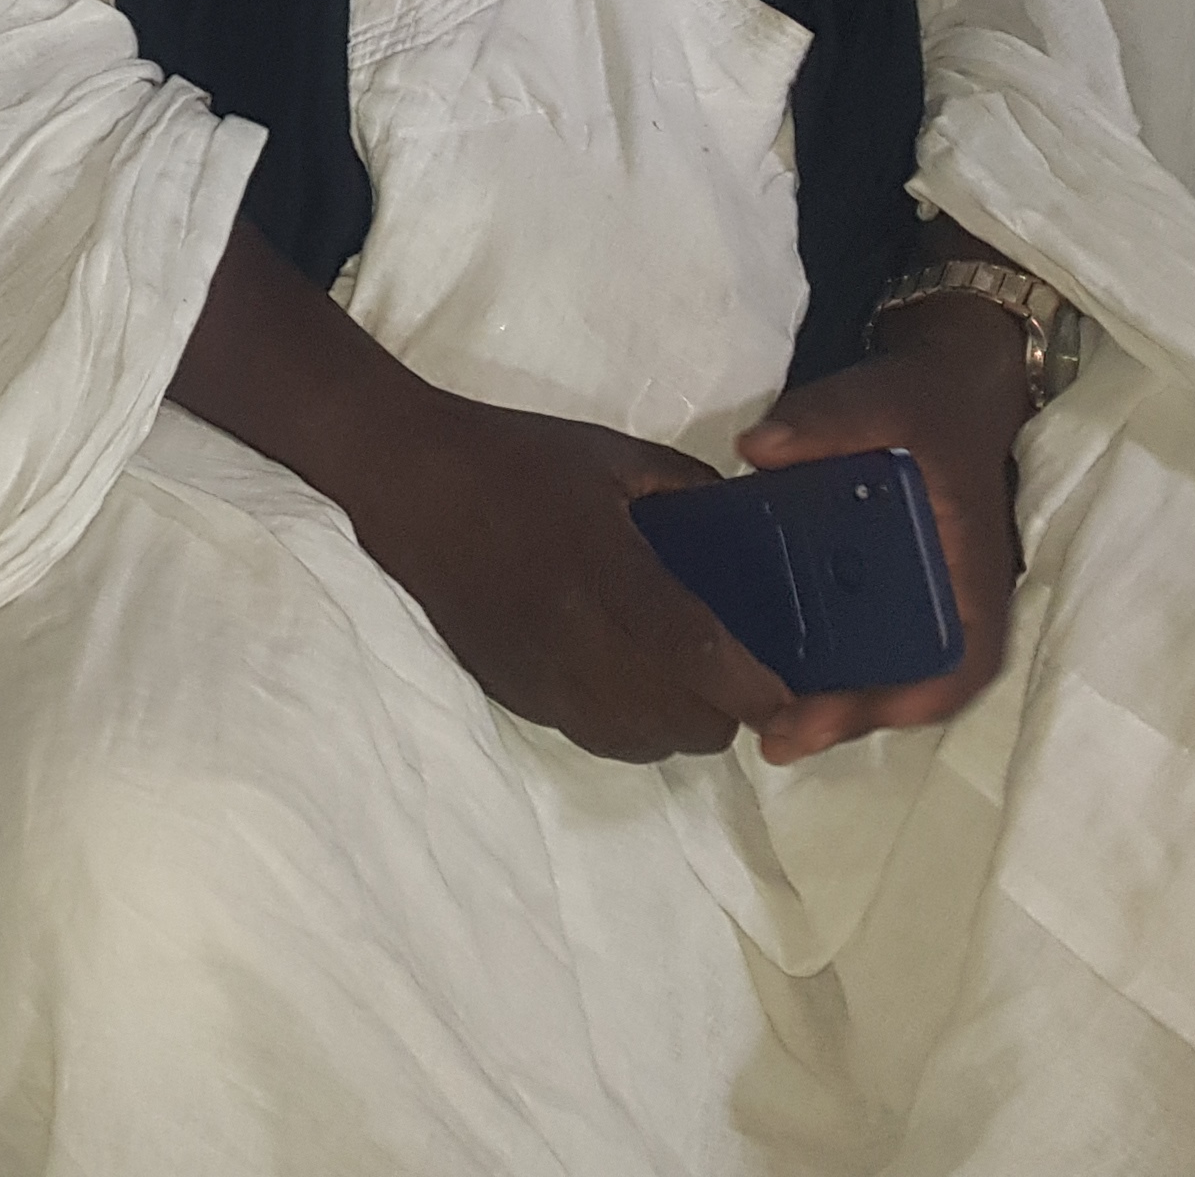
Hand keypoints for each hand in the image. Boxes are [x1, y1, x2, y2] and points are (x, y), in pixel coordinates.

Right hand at [338, 384, 791, 763]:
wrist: (403, 480)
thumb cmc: (510, 458)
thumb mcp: (609, 452)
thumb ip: (685, 486)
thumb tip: (741, 520)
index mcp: (607, 570)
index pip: (699, 655)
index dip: (755, 690)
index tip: (791, 696)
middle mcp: (574, 637)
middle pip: (677, 722)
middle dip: (720, 711)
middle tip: (732, 676)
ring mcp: (536, 672)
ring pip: (634, 743)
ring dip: (671, 726)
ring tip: (680, 686)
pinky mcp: (506, 688)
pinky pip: (585, 734)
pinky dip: (621, 725)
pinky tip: (620, 683)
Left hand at [733, 293, 1031, 762]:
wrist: (953, 382)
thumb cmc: (924, 402)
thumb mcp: (881, 397)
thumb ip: (823, 418)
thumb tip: (756, 448)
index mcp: (971, 571)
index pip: (959, 666)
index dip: (901, 704)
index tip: (828, 721)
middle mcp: (959, 600)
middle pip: (919, 686)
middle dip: (854, 718)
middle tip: (777, 736)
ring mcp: (931, 597)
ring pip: (897, 672)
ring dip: (842, 701)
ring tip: (767, 718)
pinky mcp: (899, 585)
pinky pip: (875, 640)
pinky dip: (834, 663)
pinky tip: (770, 660)